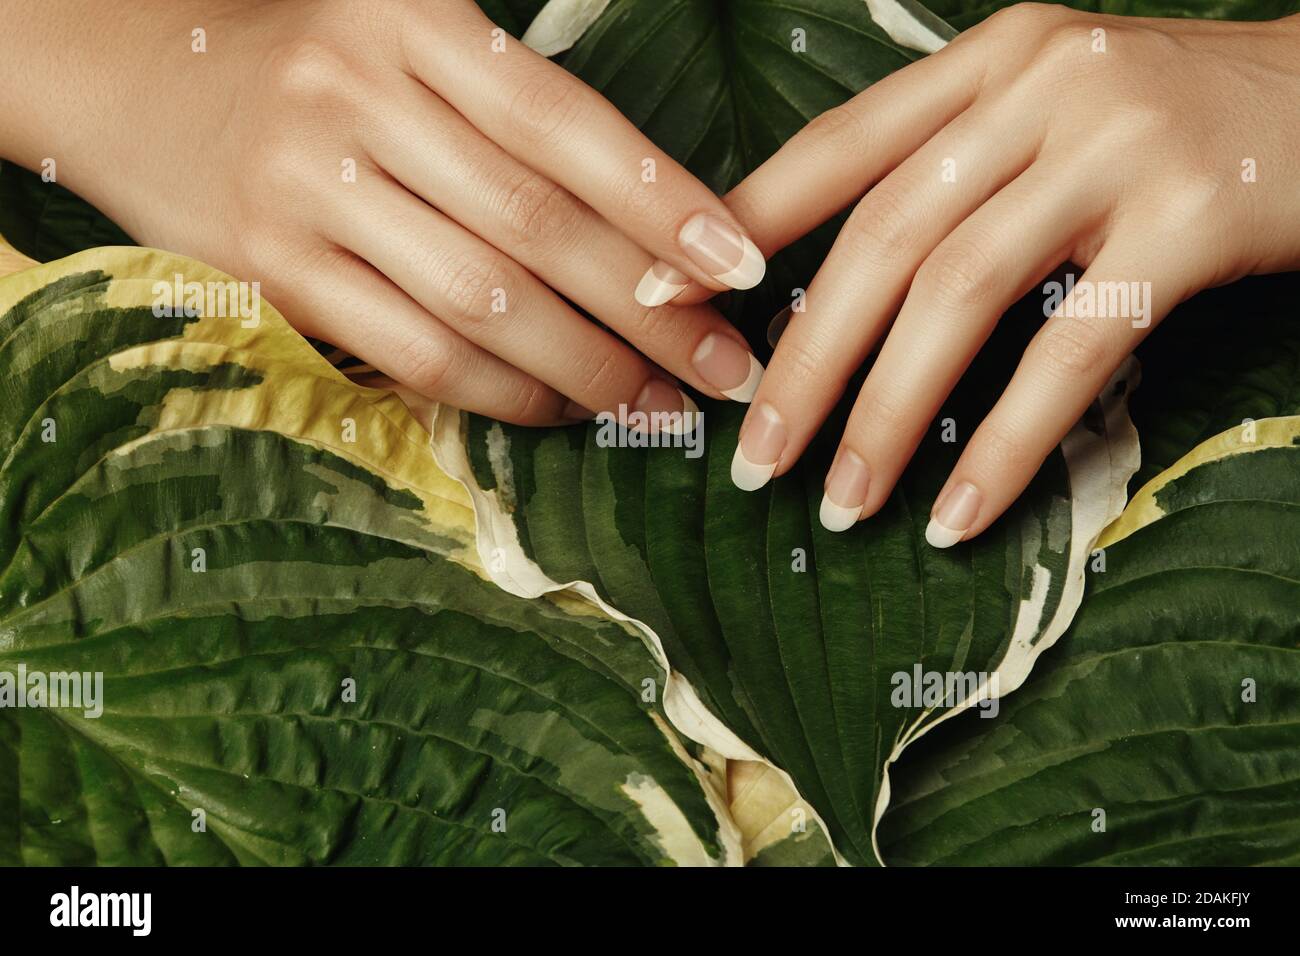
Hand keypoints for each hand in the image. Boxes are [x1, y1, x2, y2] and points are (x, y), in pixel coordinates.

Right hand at [0, 0, 767, 424]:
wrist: (138, 80)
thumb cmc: (315, 69)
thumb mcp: (410, 48)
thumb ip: (514, 119)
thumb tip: (658, 230)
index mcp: (414, 22)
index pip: (566, 122)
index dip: (664, 200)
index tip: (742, 265)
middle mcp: (359, 96)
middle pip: (536, 223)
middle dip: (650, 309)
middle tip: (727, 370)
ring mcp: (307, 187)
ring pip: (481, 301)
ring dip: (588, 367)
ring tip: (661, 407)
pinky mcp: (272, 270)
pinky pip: (414, 352)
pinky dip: (502, 393)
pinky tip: (563, 410)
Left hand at [697, 5, 1299, 542]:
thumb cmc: (1173, 128)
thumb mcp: (1047, 118)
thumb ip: (948, 174)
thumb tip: (834, 290)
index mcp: (987, 61)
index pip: (834, 150)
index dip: (737, 230)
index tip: (658, 303)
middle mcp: (1040, 86)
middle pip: (882, 237)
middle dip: (804, 360)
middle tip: (755, 458)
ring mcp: (1118, 144)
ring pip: (960, 293)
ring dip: (888, 413)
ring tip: (843, 506)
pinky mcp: (1193, 218)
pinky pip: (1071, 351)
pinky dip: (1004, 443)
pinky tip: (956, 513)